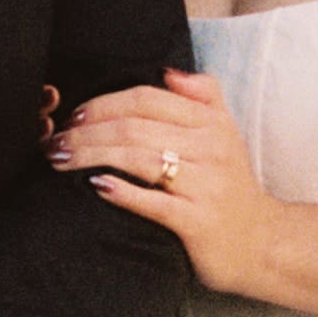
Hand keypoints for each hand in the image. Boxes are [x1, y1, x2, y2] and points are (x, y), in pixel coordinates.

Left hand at [46, 70, 281, 295]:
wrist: (262, 244)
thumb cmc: (231, 191)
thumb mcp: (225, 135)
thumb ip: (202, 96)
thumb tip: (167, 72)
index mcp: (210, 122)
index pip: (146, 99)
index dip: (103, 104)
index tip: (73, 117)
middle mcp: (209, 147)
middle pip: (134, 127)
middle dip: (86, 132)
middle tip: (55, 143)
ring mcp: (205, 185)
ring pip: (139, 158)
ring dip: (92, 157)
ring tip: (61, 162)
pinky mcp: (198, 221)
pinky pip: (154, 201)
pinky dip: (122, 192)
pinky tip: (96, 186)